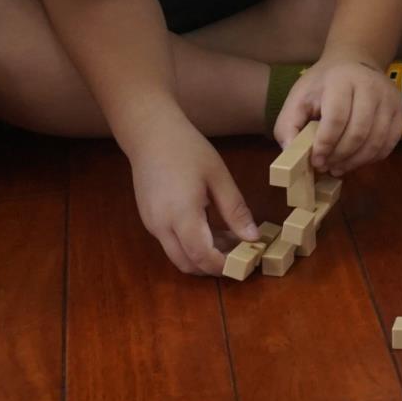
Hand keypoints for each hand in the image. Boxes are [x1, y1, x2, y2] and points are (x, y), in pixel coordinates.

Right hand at [122, 112, 259, 274]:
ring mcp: (152, 224)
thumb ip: (235, 210)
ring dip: (201, 256)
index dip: (224, 266)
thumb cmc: (188, 150)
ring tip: (229, 240)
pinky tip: (210, 228)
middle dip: (213, 267)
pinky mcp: (149, 219)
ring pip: (177, 256)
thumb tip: (252, 237)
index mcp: (182, 216)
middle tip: (239, 256)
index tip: (245, 263)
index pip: (202, 257)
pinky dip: (190, 245)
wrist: (150, 134)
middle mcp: (161, 227)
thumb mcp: (219, 177)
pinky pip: (170, 243)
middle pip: (187, 264)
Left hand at [275, 57, 401, 174]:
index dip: (325, 144)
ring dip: (356, 161)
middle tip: (327, 167)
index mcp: (341, 81)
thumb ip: (289, 126)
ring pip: (376, 141)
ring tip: (339, 167)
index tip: (316, 160)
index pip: (337, 118)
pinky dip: (372, 158)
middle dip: (340, 156)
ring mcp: (389, 98)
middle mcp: (370, 87)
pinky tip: (356, 160)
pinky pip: (389, 143)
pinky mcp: (400, 110)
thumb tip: (292, 154)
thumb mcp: (298, 98)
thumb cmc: (323, 84)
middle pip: (358, 132)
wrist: (354, 62)